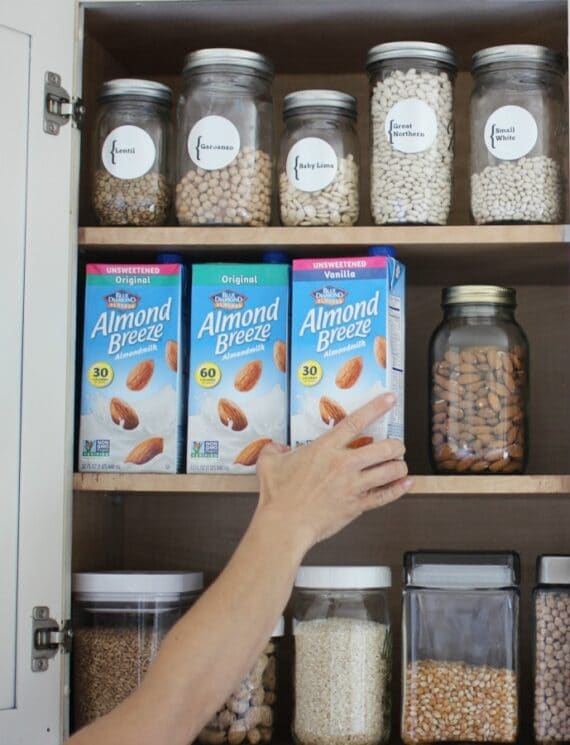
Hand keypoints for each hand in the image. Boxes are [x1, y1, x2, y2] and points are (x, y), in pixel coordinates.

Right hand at [255, 393, 411, 550]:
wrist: (284, 524)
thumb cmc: (277, 496)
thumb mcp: (269, 463)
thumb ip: (274, 450)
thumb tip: (276, 448)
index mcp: (325, 448)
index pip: (356, 422)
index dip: (376, 408)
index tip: (389, 400)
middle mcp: (344, 464)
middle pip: (384, 448)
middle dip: (396, 445)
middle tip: (397, 445)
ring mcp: (353, 486)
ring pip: (390, 471)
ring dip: (399, 466)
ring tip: (400, 464)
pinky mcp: (356, 506)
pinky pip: (385, 496)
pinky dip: (399, 489)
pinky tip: (406, 483)